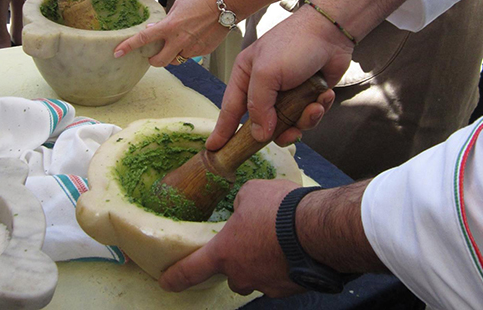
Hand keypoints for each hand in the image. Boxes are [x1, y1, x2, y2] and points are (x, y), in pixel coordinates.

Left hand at [113, 0, 229, 65]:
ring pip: (176, 61)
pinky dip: (188, 50)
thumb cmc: (201, 1)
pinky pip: (190, 56)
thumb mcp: (178, 6)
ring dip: (172, 55)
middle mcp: (179, 40)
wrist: (226, 5)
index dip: (128, 47)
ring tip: (178, 42)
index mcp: (170, 26)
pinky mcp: (203, 52)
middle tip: (153, 54)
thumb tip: (152, 30)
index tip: (117, 53)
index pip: (144, 39)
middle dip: (153, 60)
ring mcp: (192, 48)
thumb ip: (165, 21)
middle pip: (159, 62)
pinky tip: (194, 37)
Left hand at [159, 179, 304, 295]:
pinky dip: (281, 262)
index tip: (166, 282)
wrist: (316, 229)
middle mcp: (242, 274)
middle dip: (237, 257)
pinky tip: (290, 244)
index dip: (176, 277)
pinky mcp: (288, 288)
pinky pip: (279, 276)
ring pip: (256, 274)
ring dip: (261, 259)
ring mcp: (266, 285)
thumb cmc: (278, 210)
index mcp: (224, 252)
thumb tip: (242, 207)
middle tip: (250, 236)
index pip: (191, 270)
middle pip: (230, 272)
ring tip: (275, 236)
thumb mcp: (250, 193)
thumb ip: (239, 203)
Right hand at [206, 5, 351, 150]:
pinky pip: (307, 117)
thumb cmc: (295, 44)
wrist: (331, 32)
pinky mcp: (307, 96)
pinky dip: (317, 110)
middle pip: (262, 123)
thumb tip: (258, 135)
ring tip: (313, 107)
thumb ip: (258, 105)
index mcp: (246, 75)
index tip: (215, 149)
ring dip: (303, 120)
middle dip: (277, 130)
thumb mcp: (266, 74)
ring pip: (287, 124)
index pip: (230, 108)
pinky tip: (323, 96)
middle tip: (287, 133)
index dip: (223, 130)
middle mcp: (264, 85)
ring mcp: (287, 92)